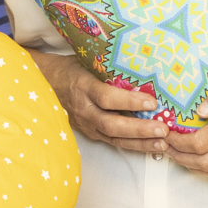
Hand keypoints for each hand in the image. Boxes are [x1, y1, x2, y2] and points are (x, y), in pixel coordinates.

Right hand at [32, 49, 165, 157]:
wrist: (44, 82)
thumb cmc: (72, 68)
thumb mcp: (88, 62)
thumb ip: (110, 68)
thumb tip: (144, 67)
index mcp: (83, 86)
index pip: (106, 97)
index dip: (129, 101)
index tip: (152, 102)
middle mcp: (84, 108)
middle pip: (111, 124)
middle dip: (139, 129)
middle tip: (163, 130)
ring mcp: (86, 123)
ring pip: (113, 137)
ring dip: (140, 143)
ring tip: (162, 143)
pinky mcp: (90, 132)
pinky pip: (113, 141)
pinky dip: (133, 145)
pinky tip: (151, 146)